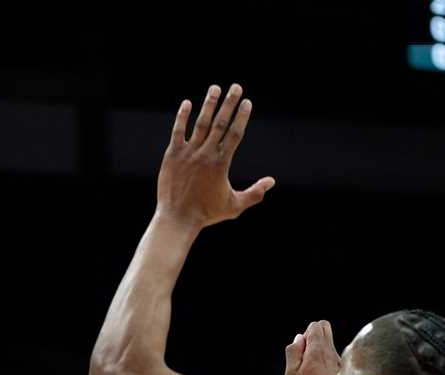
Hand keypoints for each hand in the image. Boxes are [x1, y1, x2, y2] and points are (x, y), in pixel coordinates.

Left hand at [156, 85, 274, 230]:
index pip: (235, 133)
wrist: (178, 218)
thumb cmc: (207, 213)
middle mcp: (206, 154)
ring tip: (215, 88)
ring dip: (209, 104)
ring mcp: (188, 153)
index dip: (242, 116)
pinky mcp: (172, 155)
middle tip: (236, 86)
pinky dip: (182, 117)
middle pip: (220, 123)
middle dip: (229, 103)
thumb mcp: (234, 206)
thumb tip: (272, 181)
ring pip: (201, 123)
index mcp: (221, 163)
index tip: (247, 102)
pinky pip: (178, 131)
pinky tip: (187, 103)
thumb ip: (255, 193)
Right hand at [284, 321, 341, 374]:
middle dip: (314, 335)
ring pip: (329, 342)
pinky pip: (333, 355)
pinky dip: (325, 360)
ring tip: (312, 368)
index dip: (306, 334)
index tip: (301, 349)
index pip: (316, 325)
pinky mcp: (343, 368)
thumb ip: (293, 353)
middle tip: (306, 354)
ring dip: (319, 349)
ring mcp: (339, 359)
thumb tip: (299, 338)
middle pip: (325, 327)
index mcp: (318, 350)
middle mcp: (331, 351)